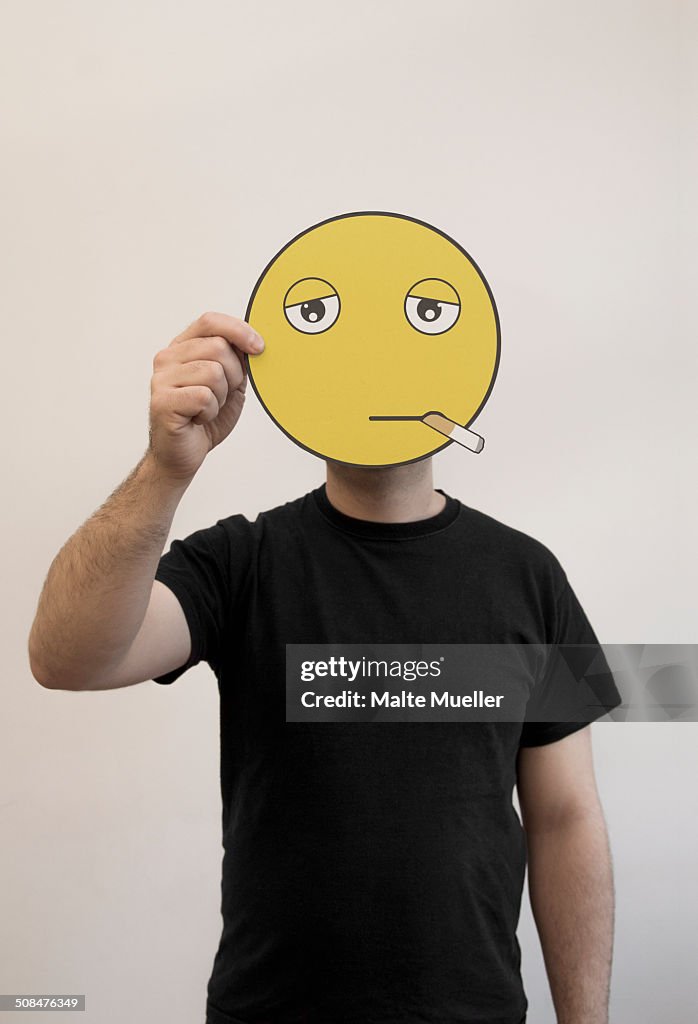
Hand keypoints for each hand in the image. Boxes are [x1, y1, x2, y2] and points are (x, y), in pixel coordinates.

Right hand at [147, 311, 263, 481]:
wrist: (183, 453)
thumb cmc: (204, 418)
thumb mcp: (228, 383)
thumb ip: (236, 360)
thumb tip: (256, 343)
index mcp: (182, 347)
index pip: (211, 321)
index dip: (239, 330)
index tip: (259, 348)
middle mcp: (167, 358)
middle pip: (218, 347)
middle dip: (233, 375)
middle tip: (222, 395)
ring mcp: (161, 379)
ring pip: (214, 372)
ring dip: (221, 397)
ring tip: (207, 408)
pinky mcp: (162, 401)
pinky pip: (204, 397)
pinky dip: (210, 412)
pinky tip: (198, 418)